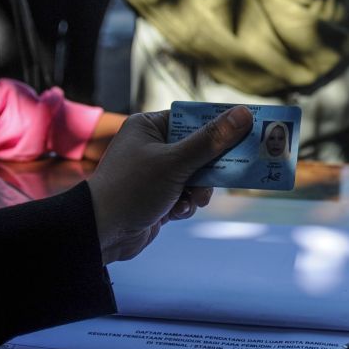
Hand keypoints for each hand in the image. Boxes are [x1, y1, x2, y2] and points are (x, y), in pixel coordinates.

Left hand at [87, 106, 252, 262]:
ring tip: (191, 200)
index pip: (193, 119)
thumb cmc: (132, 189)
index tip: (247, 131)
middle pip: (199, 148)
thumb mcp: (175, 162)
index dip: (219, 127)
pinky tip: (175, 213)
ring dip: (198, 190)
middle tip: (232, 172)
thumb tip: (244, 114)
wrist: (100, 234)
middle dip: (210, 167)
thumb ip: (211, 140)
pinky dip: (186, 204)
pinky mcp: (158, 196)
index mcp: (149, 126)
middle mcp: (151, 145)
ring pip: (196, 175)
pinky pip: (186, 194)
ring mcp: (154, 172)